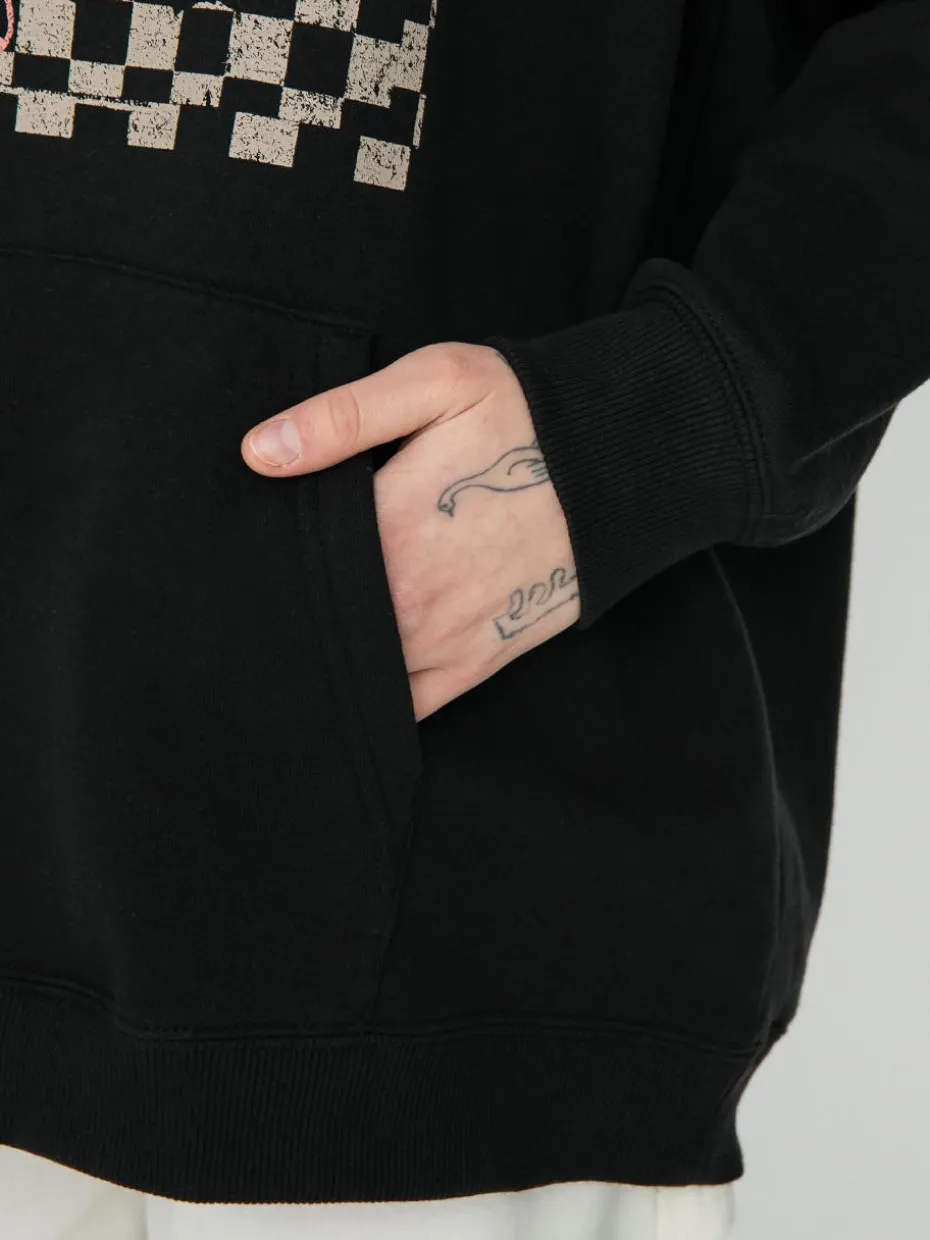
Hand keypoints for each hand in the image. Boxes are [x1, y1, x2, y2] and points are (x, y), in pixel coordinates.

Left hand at [241, 343, 578, 720]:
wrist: (624, 464)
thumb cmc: (526, 414)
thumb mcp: (437, 383)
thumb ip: (343, 417)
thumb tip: (259, 453)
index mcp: (390, 530)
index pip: (298, 568)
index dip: (260, 566)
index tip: (234, 562)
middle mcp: (412, 601)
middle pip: (323, 628)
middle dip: (286, 618)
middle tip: (249, 611)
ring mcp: (447, 640)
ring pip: (360, 673)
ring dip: (327, 660)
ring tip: (290, 646)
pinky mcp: (479, 662)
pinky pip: (410, 704)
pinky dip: (376, 701)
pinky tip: (347, 687)